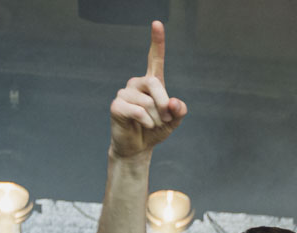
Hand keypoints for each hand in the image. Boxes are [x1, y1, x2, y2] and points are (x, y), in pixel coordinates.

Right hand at [109, 21, 186, 157]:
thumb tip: (174, 102)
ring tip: (151, 124)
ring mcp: (125, 92)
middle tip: (167, 119)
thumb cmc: (156, 130)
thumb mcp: (174, 121)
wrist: (138, 146)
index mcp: (152, 83)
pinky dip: (146, 122)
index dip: (157, 42)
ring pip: (147, 103)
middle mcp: (137, 83)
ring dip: (156, 119)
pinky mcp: (117, 105)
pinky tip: (142, 125)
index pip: (154, 59)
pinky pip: (138, 112)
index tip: (157, 23)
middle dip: (166, 105)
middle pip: (155, 84)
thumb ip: (179, 111)